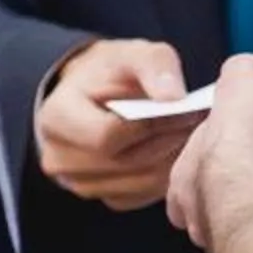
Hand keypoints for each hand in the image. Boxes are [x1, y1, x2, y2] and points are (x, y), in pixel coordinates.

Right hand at [34, 38, 195, 211]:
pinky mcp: (105, 197)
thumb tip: (174, 98)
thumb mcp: (133, 54)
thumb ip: (155, 66)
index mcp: (57, 117)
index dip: (150, 123)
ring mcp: (80, 184)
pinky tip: (174, 150)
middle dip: (167, 140)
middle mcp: (60, 158)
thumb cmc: (113, 71)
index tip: (183, 108)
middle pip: (126, 162)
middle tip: (196, 121)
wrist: (97, 93)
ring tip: (188, 133)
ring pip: (141, 183)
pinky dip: (166, 175)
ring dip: (172, 159)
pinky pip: (145, 195)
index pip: (107, 135)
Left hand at [168, 55, 252, 252]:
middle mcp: (204, 223)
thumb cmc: (238, 150)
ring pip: (246, 233)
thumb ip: (243, 72)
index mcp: (185, 185)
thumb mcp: (238, 85)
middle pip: (216, 210)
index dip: (208, 160)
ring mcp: (235, 248)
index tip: (231, 148)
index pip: (188, 178)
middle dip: (238, 193)